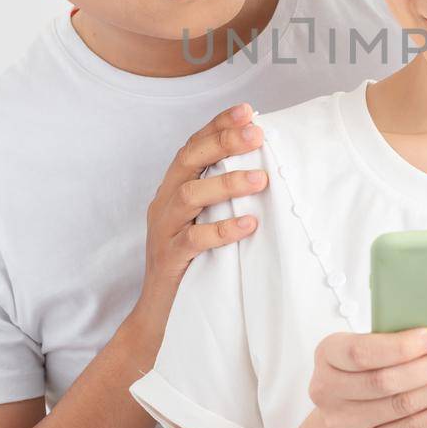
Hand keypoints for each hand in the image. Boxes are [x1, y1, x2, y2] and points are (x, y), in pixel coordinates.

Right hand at [142, 103, 267, 289]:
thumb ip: (223, 197)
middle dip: (222, 142)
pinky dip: (222, 229)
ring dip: (227, 183)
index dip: (218, 125)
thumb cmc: (191, 264)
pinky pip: (193, 239)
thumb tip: (266, 169)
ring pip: (190, 196)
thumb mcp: (205, 221)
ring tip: (261, 180)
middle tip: (257, 134)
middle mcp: (164, 203)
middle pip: (188, 160)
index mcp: (173, 188)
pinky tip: (248, 224)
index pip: (193, 146)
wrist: (160, 317)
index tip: (247, 110)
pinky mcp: (169, 259)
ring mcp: (163, 231)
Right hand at [308, 328, 426, 427]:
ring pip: (402, 405)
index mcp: (326, 355)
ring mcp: (343, 423)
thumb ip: (389, 339)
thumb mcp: (362, 350)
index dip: (402, 346)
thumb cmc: (361, 375)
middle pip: (387, 380)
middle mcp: (327, 390)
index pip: (363, 351)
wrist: (339, 427)